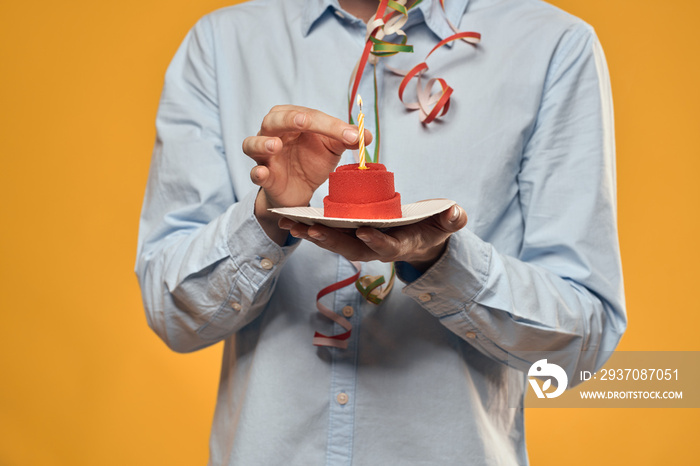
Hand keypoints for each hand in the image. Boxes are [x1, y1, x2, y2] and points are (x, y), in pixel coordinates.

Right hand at [243, 105, 370, 243]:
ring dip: (263, 143)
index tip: (353, 136)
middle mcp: (274, 133)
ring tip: (276, 146)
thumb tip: (366, 135)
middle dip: (289, 119)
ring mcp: (265, 155)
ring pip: (253, 143)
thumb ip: (347, 139)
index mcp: (293, 120)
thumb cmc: (312, 160)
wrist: (300, 190)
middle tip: (303, 122)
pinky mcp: (264, 176)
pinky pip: (254, 173)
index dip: (331, 125)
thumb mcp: (332, 148)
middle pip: (275, 120)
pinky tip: (262, 173)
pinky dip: (257, 173)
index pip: (310, 116)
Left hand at [279, 205, 467, 271]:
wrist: (420, 240)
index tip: (363, 230)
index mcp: (399, 245)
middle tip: (311, 230)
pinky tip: (291, 222)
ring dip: (313, 236)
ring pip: (335, 244)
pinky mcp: (351, 238)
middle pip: (351, 249)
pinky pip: (328, 236)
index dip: (376, 240)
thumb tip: (456, 212)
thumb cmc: (432, 229)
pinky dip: (310, 230)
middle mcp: (376, 249)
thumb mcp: (445, 224)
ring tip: (292, 225)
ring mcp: (362, 245)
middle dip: (331, 241)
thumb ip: (451, 220)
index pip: (386, 246)